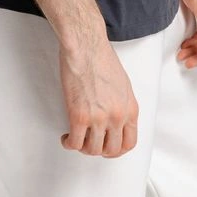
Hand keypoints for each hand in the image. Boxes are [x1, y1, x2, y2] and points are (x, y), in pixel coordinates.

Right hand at [58, 34, 138, 157]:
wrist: (86, 46)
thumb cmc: (101, 57)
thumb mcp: (123, 84)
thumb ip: (121, 105)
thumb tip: (115, 119)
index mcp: (130, 108)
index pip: (129, 143)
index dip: (117, 150)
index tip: (107, 147)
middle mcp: (117, 116)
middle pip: (111, 150)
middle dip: (99, 150)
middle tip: (90, 143)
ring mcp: (99, 118)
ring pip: (92, 150)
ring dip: (83, 147)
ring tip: (77, 138)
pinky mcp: (79, 116)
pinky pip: (75, 143)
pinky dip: (69, 143)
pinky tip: (66, 137)